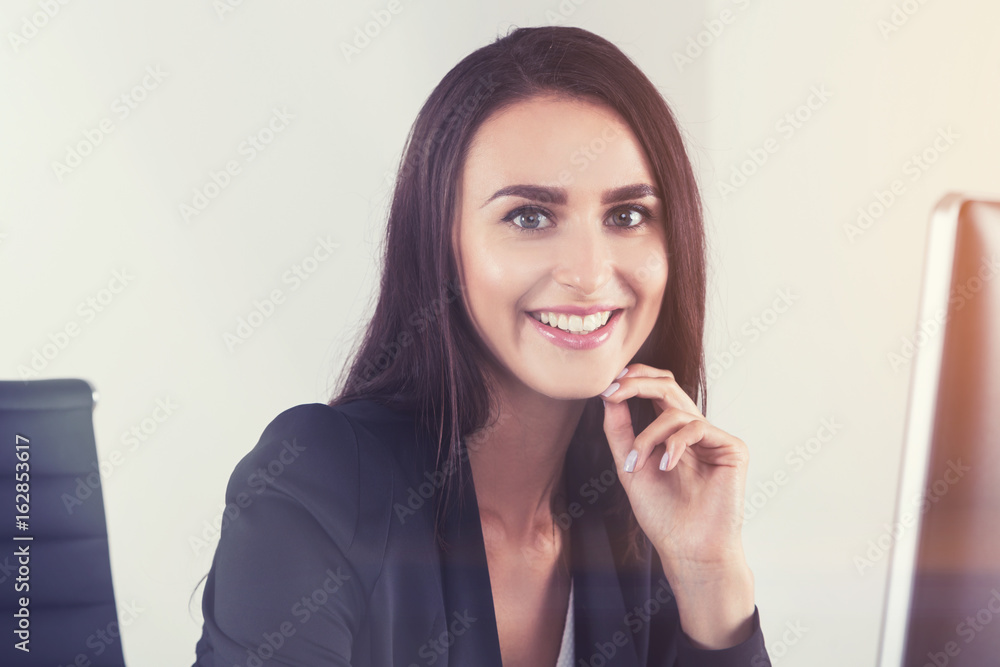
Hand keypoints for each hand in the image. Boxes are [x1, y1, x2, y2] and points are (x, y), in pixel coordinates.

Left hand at [600, 363, 749, 575]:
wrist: (687, 549)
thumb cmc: (661, 515)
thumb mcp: (630, 466)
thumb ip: (620, 432)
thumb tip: (608, 395)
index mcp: (672, 433)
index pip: (657, 390)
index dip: (634, 379)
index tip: (606, 386)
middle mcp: (694, 431)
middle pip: (668, 386)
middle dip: (637, 384)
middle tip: (611, 392)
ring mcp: (714, 438)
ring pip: (676, 411)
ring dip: (648, 435)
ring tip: (636, 464)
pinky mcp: (732, 448)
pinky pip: (697, 428)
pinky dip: (674, 444)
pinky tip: (665, 467)